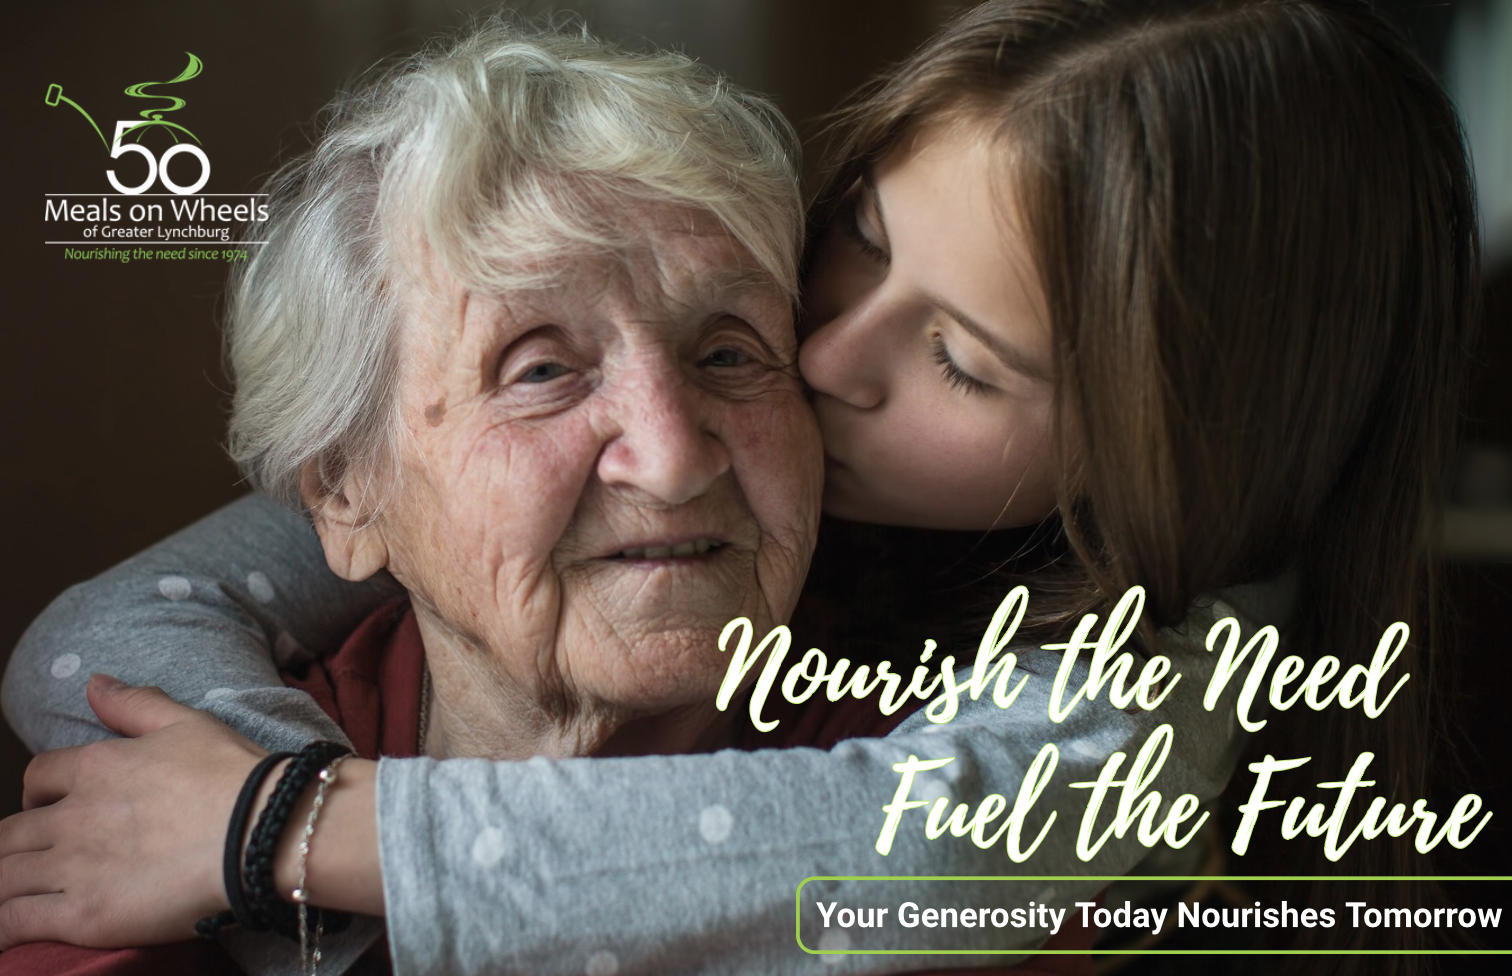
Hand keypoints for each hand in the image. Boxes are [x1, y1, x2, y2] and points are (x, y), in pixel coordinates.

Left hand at [0, 674, 264, 948]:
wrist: (261, 831)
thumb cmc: (233, 776)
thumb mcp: (189, 723)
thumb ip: (135, 704)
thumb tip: (94, 683)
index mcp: (96, 767)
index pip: (37, 777)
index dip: (37, 793)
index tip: (48, 807)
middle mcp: (74, 815)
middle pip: (10, 832)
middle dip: (13, 845)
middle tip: (29, 859)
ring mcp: (74, 867)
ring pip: (4, 876)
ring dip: (5, 883)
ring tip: (11, 895)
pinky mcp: (83, 914)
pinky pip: (15, 922)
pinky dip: (3, 928)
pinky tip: (5, 934)